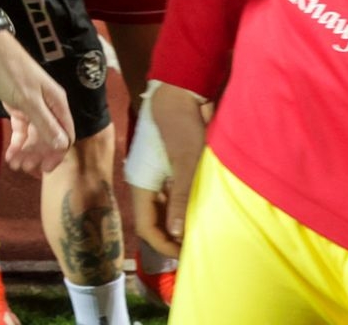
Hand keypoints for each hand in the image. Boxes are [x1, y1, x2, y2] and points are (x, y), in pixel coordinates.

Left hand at [0, 30, 73, 176]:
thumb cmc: (11, 73)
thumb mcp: (28, 100)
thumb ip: (46, 123)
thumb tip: (63, 145)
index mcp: (56, 103)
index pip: (65, 134)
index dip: (57, 153)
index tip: (45, 169)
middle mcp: (48, 106)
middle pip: (49, 137)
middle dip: (38, 154)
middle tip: (24, 168)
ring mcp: (32, 106)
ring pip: (34, 134)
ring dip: (26, 150)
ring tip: (14, 164)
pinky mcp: (17, 105)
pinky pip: (21, 128)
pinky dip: (17, 141)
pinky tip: (10, 153)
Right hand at [136, 82, 211, 252]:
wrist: (183, 92)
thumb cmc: (182, 125)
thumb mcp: (185, 162)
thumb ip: (181, 198)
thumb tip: (178, 234)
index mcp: (142, 184)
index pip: (147, 228)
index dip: (165, 245)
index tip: (187, 255)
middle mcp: (148, 185)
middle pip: (156, 223)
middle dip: (174, 240)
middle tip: (197, 251)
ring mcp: (161, 178)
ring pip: (167, 213)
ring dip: (182, 226)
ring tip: (203, 236)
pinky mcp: (173, 171)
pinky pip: (177, 199)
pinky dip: (188, 211)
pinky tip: (205, 215)